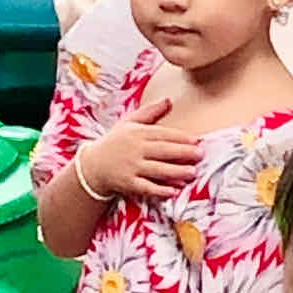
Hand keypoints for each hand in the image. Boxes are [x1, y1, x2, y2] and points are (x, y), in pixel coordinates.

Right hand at [84, 98, 200, 199]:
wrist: (92, 165)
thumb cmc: (115, 142)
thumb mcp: (129, 123)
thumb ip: (150, 112)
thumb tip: (169, 101)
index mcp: (137, 133)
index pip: (162, 134)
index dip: (181, 138)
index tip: (197, 141)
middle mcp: (135, 149)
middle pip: (163, 151)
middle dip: (183, 153)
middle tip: (200, 154)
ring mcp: (131, 167)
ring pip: (157, 170)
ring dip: (176, 171)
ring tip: (192, 172)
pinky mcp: (127, 183)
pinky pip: (146, 187)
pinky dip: (159, 190)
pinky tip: (172, 191)